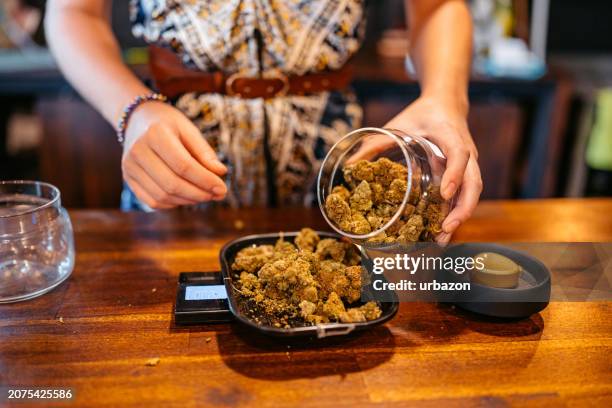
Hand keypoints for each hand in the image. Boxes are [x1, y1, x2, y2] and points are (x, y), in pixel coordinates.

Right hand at [121, 101, 227, 208]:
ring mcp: (129, 167)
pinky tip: (187, 197)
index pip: (183, 166)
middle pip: (172, 184)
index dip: (205, 180)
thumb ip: (204, 152)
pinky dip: (173, 204)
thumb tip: (220, 173)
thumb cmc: (169, 125)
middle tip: (217, 195)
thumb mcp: (189, 130)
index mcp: (155, 134)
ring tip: (205, 195)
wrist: (138, 120)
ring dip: (188, 200)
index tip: (222, 188)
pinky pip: (152, 201)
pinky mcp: (128, 179)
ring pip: (162, 196)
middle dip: (199, 194)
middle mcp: (137, 152)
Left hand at [384, 96, 481, 242]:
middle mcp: (465, 152)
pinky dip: (455, 213)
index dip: (454, 173)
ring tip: (442, 238)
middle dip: (462, 208)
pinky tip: (441, 231)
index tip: (445, 193)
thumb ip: (376, 142)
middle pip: (473, 182)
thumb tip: (349, 165)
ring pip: (472, 193)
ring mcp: (468, 165)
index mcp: (450, 135)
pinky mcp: (464, 174)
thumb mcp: (398, 124)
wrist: (446, 105)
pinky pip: (465, 195)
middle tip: (445, 228)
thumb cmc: (422, 115)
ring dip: (460, 216)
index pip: (459, 154)